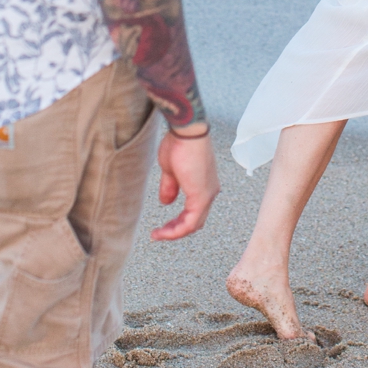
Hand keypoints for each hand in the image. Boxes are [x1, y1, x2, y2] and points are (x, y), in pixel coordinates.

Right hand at [150, 126, 219, 240]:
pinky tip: (164, 231)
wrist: (187, 132)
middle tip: (159, 233)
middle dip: (175, 230)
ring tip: (158, 235)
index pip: (193, 212)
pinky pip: (190, 221)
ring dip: (174, 232)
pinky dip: (177, 229)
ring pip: (193, 224)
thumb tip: (166, 202)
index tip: (161, 226)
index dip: (177, 222)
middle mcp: (210, 192)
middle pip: (195, 221)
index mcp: (204, 185)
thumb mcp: (170, 169)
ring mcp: (207, 195)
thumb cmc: (179, 144)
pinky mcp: (202, 197)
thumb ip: (170, 187)